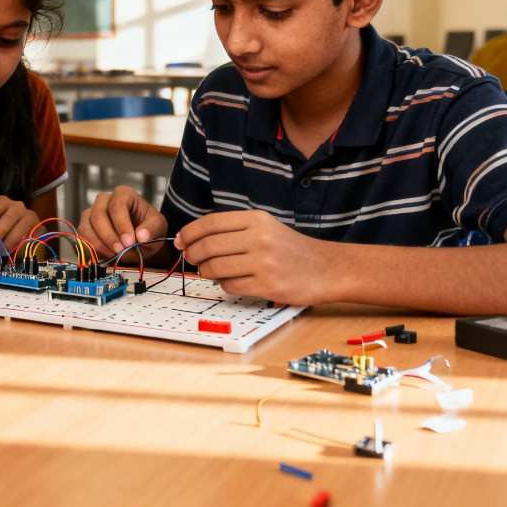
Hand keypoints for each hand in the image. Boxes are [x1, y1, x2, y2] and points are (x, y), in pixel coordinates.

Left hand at [0, 195, 37, 257]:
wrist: (26, 230)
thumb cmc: (3, 226)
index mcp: (2, 201)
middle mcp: (16, 205)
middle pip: (3, 223)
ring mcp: (28, 216)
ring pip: (14, 233)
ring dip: (1, 246)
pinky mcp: (37, 227)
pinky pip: (24, 240)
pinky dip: (13, 248)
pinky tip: (5, 253)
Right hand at [78, 185, 166, 255]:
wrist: (139, 241)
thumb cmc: (147, 229)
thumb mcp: (158, 227)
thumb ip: (152, 229)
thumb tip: (142, 235)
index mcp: (123, 194)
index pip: (117, 205)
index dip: (122, 224)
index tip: (129, 241)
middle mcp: (104, 201)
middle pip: (98, 215)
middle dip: (109, 236)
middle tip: (121, 251)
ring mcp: (91, 213)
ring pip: (86, 227)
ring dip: (99, 244)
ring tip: (115, 255)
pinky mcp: (85, 228)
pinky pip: (82, 238)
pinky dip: (92, 249)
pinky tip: (106, 255)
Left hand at [175, 210, 334, 304]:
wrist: (326, 268)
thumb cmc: (290, 248)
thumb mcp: (265, 227)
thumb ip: (232, 230)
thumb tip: (191, 239)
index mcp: (256, 219)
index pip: (210, 223)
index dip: (189, 233)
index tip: (180, 241)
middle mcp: (259, 238)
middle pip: (208, 246)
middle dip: (193, 254)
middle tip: (190, 259)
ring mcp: (263, 262)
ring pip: (215, 267)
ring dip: (206, 271)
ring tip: (210, 271)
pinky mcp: (267, 285)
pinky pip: (230, 286)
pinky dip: (224, 285)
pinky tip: (231, 282)